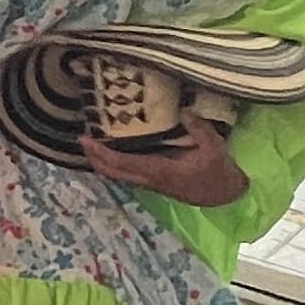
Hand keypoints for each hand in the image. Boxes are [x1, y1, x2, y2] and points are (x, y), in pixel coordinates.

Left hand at [79, 116, 246, 207]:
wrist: (222, 194)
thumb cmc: (217, 171)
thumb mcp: (214, 147)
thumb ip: (199, 129)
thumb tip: (184, 110)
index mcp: (159, 171)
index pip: (122, 163)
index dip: (101, 153)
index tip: (86, 139)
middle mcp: (148, 179)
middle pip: (111, 172)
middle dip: (94, 158)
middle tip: (82, 138)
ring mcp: (149, 182)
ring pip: (116, 175)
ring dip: (101, 161)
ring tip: (91, 141)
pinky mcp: (152, 181)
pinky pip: (125, 172)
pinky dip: (113, 162)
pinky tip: (110, 148)